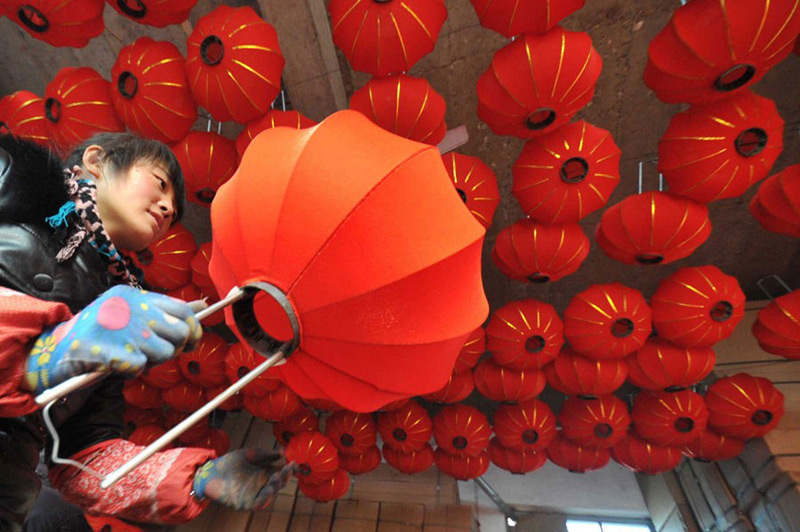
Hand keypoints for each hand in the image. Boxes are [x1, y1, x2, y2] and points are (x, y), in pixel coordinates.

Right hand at [25, 285, 202, 393]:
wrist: (55, 348)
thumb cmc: (100, 332)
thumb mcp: (131, 312)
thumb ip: (164, 310)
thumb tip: (203, 306)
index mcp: (136, 296)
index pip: (183, 311)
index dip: (193, 330)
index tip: (190, 342)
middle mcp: (131, 308)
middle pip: (179, 333)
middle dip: (174, 349)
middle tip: (155, 354)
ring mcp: (121, 328)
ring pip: (163, 353)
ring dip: (151, 362)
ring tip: (130, 358)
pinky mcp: (108, 350)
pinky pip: (140, 367)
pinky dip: (131, 371)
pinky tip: (116, 365)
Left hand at [192, 449, 295, 510]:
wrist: (211, 472)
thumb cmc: (230, 463)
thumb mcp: (250, 455)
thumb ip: (265, 454)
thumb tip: (281, 453)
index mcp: (265, 473)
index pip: (282, 472)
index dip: (290, 469)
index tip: (295, 463)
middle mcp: (262, 484)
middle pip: (279, 483)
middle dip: (285, 477)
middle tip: (287, 469)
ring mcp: (254, 494)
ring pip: (270, 494)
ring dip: (275, 486)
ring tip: (277, 477)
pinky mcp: (245, 503)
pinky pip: (258, 504)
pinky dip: (264, 500)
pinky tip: (268, 492)